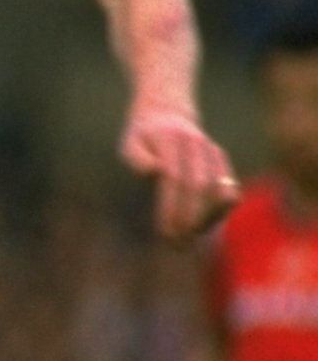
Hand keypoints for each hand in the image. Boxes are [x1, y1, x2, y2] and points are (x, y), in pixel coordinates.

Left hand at [123, 107, 237, 240]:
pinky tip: (202, 227)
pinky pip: (230, 192)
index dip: (171, 208)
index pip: (174, 178)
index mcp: (171, 140)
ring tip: (188, 239)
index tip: (165, 233)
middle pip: (199, 186)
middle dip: (189, 218)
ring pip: (220, 191)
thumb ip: (136, 157)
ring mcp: (214, 154)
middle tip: (177, 245)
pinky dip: (219, 213)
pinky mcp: (224, 164)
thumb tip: (154, 172)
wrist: (167, 115)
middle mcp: (197, 145)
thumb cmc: (143, 137)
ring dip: (206, 219)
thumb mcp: (130, 142)